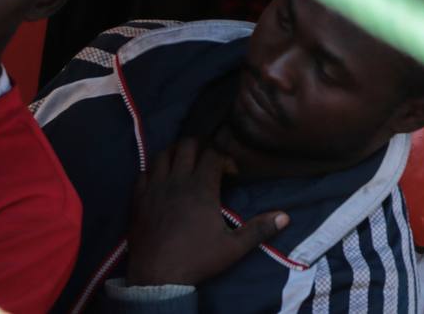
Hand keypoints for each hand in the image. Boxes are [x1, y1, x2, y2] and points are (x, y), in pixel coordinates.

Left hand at [126, 138, 287, 287]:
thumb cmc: (197, 259)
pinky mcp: (138, 199)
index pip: (214, 153)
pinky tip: (162, 181)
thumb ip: (259, 229)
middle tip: (208, 161)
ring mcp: (154, 189)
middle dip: (201, 147)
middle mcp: (177, 181)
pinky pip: (143, 173)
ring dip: (176, 154)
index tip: (230, 172)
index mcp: (202, 188)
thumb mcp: (233, 247)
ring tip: (186, 164)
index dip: (225, 156)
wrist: (157, 278)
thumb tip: (285, 217)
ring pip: (163, 154)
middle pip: (187, 145)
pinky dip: (154, 171)